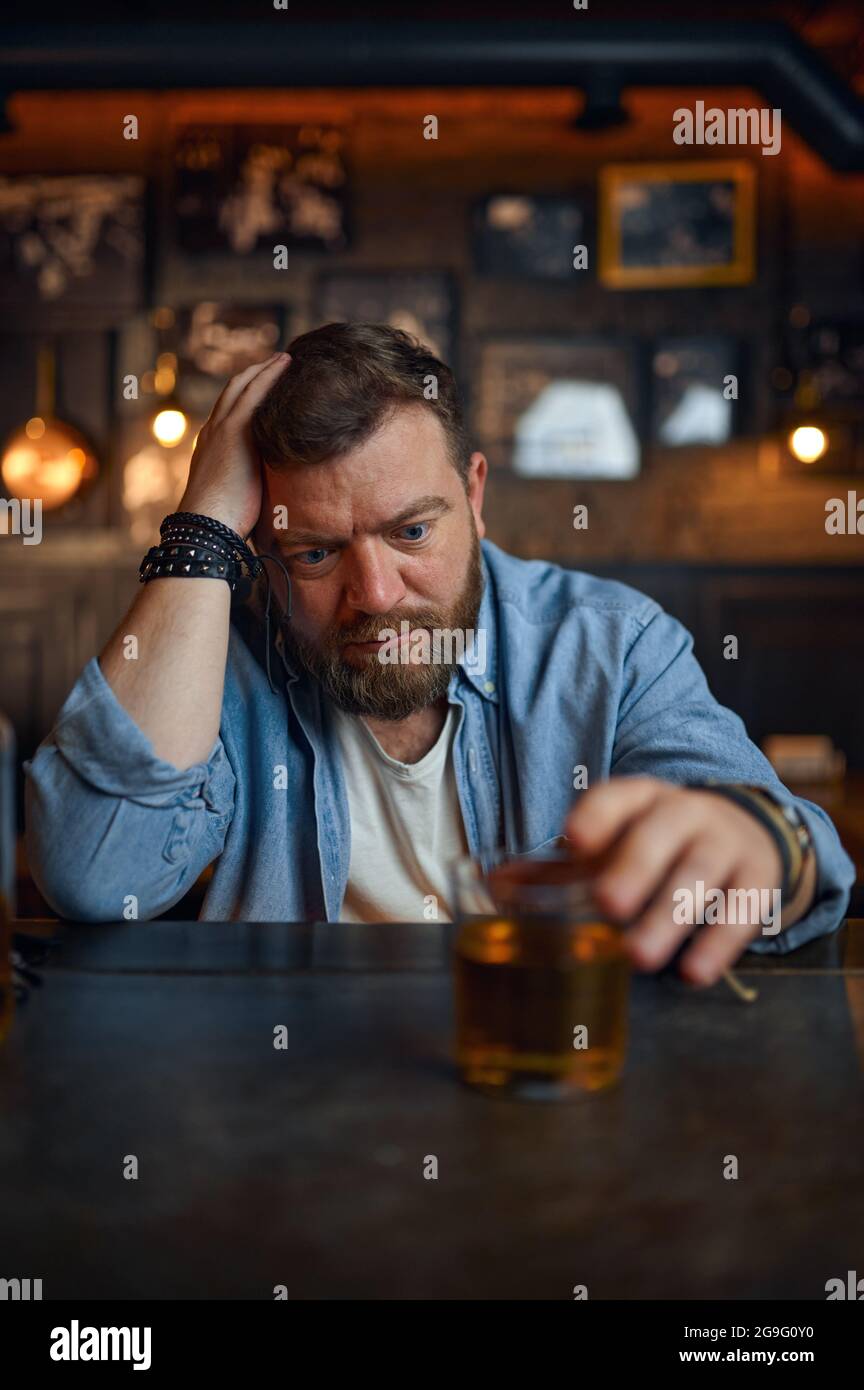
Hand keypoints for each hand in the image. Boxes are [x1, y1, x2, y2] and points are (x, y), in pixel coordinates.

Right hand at [178, 351, 290, 537]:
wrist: (206, 527)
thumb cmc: (223, 523)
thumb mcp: (236, 498)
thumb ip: (250, 486)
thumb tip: (270, 496)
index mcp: (211, 447)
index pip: (229, 412)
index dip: (246, 396)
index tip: (265, 388)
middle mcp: (213, 431)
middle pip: (234, 391)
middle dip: (255, 375)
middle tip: (278, 363)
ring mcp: (222, 428)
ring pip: (244, 386)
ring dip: (265, 369)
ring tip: (286, 359)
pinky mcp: (234, 431)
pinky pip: (255, 393)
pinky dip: (270, 375)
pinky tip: (287, 365)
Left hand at [563, 777, 787, 985]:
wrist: (746, 832)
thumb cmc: (659, 844)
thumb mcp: (615, 845)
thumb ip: (559, 870)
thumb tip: (492, 887)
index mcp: (642, 799)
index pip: (618, 798)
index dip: (597, 815)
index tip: (573, 841)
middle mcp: (686, 812)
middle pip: (661, 832)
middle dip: (635, 866)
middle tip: (608, 905)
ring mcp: (725, 842)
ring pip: (701, 873)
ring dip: (671, 914)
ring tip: (639, 955)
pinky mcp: (758, 878)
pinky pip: (743, 909)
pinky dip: (719, 943)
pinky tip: (692, 973)